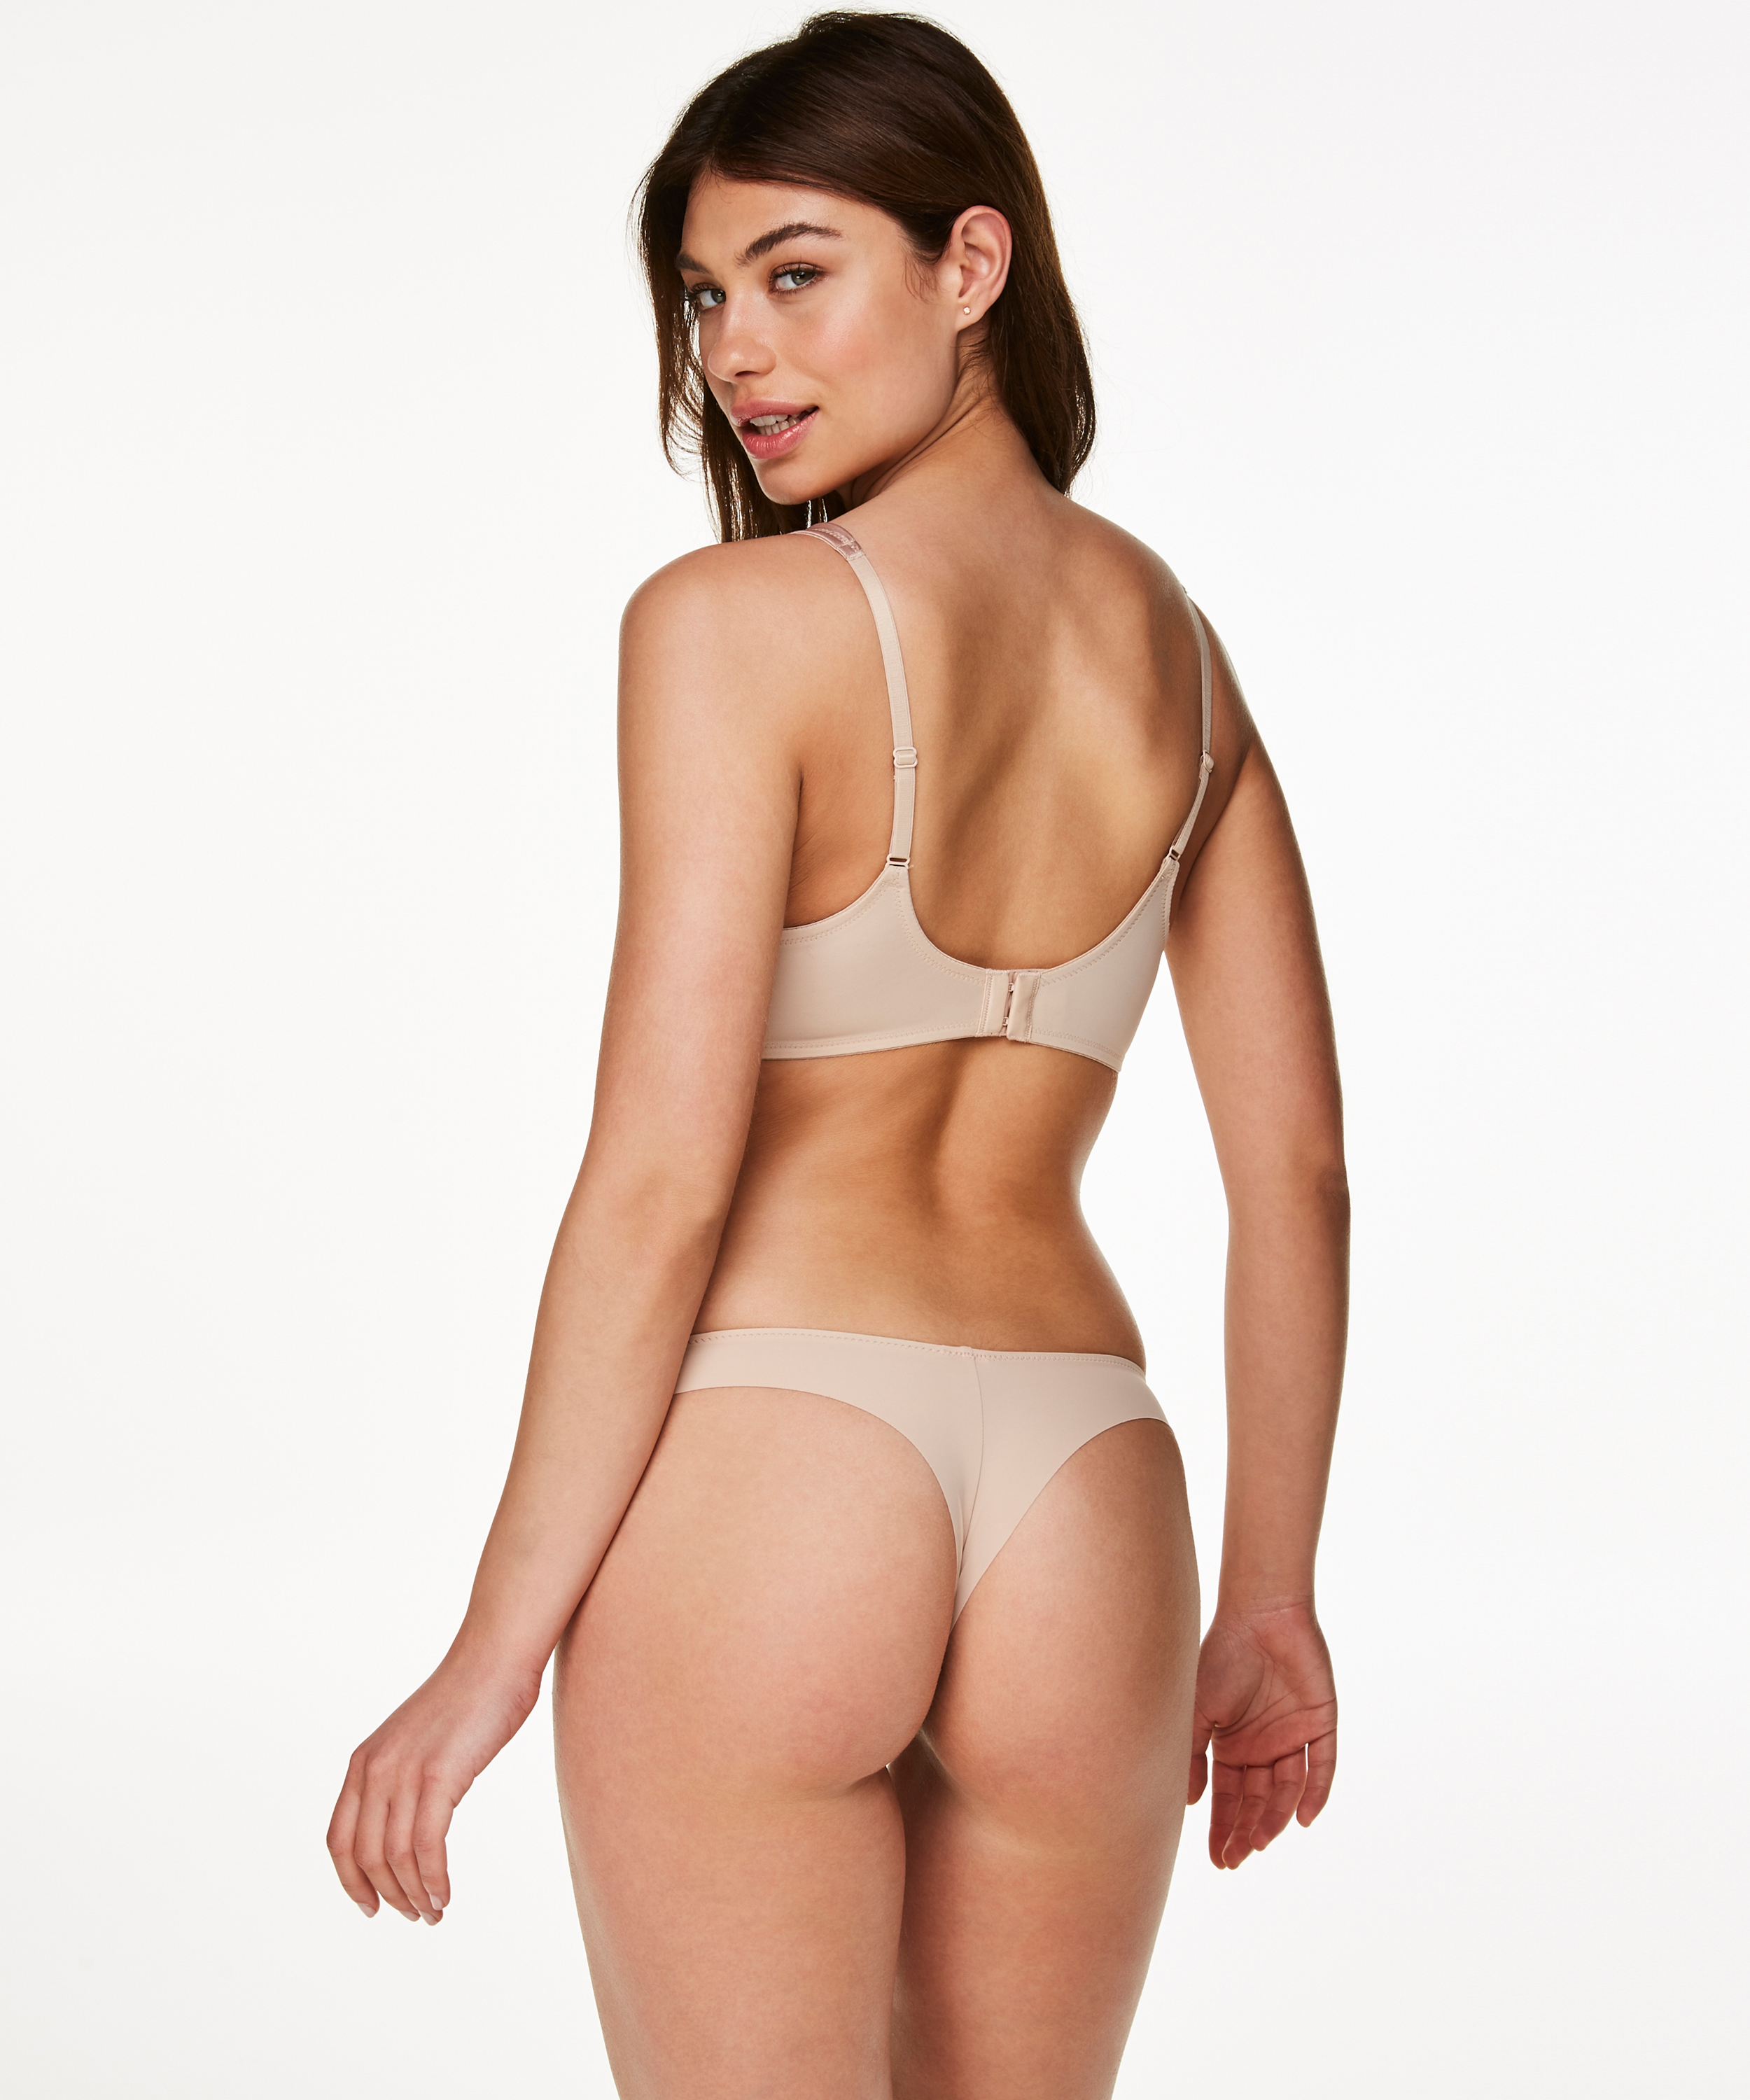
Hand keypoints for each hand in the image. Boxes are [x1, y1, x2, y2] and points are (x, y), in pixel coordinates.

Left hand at [326, 1652, 539, 1922]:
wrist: (495, 1658)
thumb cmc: (468, 1698)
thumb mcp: (417, 1741)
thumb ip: (402, 1776)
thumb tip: (406, 1822)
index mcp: (363, 1762)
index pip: (338, 1840)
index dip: (350, 1881)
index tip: (371, 1907)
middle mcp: (374, 1769)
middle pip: (365, 1856)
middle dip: (388, 1895)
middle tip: (414, 1916)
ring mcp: (405, 1772)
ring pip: (396, 1857)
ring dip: (414, 1895)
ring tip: (434, 1914)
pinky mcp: (439, 1776)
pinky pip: (428, 1847)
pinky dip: (434, 1880)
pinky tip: (445, 1895)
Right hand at [1187, 1601, 1336, 1868]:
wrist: (1259, 1615)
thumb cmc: (1221, 1656)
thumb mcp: (1197, 1710)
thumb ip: (1193, 1756)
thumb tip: (1188, 1803)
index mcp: (1232, 1744)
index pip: (1228, 1797)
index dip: (1223, 1828)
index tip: (1218, 1860)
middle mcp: (1263, 1746)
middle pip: (1257, 1800)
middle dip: (1246, 1831)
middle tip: (1236, 1859)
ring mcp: (1292, 1736)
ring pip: (1288, 1790)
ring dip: (1275, 1818)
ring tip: (1260, 1841)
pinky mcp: (1320, 1723)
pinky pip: (1322, 1767)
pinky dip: (1316, 1793)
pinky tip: (1304, 1819)